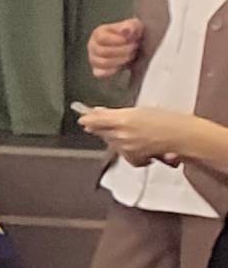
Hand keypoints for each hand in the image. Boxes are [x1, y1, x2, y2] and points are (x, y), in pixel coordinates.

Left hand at [80, 101, 215, 168]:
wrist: (185, 136)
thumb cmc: (170, 120)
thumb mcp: (142, 110)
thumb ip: (118, 114)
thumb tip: (100, 113)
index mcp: (122, 118)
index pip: (95, 120)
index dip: (88, 119)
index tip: (83, 118)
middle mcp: (121, 134)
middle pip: (101, 132)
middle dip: (103, 128)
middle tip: (112, 124)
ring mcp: (126, 147)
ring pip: (112, 143)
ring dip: (117, 139)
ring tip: (134, 134)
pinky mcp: (133, 157)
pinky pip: (124, 155)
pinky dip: (129, 151)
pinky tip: (140, 146)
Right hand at [90, 17, 146, 78]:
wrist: (134, 45)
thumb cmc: (132, 34)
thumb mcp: (134, 25)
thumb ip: (130, 26)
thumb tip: (125, 30)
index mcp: (98, 33)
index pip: (102, 39)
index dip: (118, 41)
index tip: (132, 40)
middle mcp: (92, 45)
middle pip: (102, 51)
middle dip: (122, 51)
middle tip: (134, 48)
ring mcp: (93, 58)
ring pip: (101, 63)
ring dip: (119, 60)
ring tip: (130, 55)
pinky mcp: (97, 70)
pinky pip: (100, 73)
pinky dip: (112, 71)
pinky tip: (122, 65)